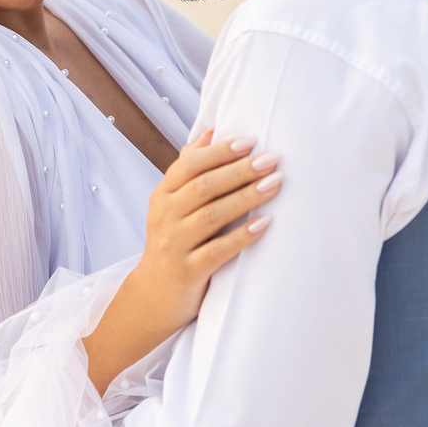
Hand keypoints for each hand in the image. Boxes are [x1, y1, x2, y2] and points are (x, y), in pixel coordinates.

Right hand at [83, 131, 281, 395]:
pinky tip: (265, 224)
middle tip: (272, 160)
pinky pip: (217, 251)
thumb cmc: (172, 241)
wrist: (153, 296)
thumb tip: (211, 130)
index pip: (189, 165)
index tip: (251, 141)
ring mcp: (174, 245)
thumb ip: (190, 168)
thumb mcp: (172, 204)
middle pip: (203, 187)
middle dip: (240, 170)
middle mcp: (165, 217)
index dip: (220, 151)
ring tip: (275, 185)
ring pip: (212, 216)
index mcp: (162, 195)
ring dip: (246, 198)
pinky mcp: (187, 272)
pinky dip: (242, 236)